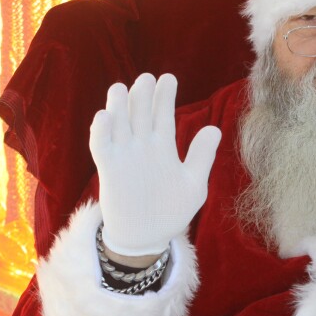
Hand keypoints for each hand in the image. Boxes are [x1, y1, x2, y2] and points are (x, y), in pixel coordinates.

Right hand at [89, 73, 221, 255]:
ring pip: (119, 125)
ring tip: (122, 88)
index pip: (163, 116)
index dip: (164, 97)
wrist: (148, 237)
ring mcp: (124, 157)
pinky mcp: (108, 170)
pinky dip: (101, 132)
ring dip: (119, 107)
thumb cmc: (172, 211)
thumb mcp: (194, 184)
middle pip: (140, 115)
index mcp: (163, 147)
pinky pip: (101, 147)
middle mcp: (142, 147)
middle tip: (147, 78)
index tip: (168, 78)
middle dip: (142, 96)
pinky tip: (104, 116)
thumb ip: (201, 157)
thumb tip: (215, 129)